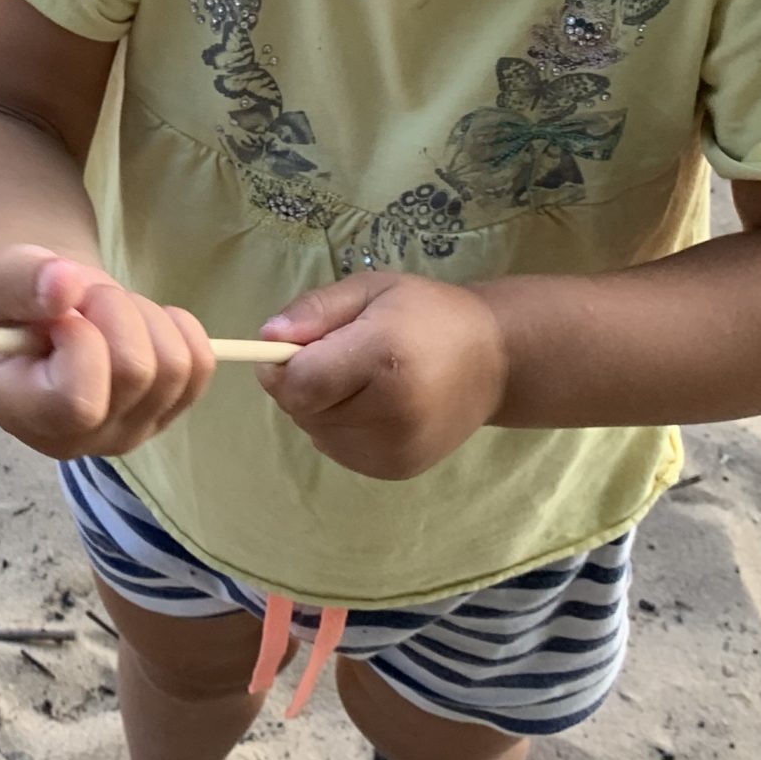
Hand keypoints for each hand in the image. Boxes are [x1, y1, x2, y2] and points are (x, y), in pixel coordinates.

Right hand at [0, 245, 214, 460]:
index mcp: (24, 413)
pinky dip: (177, 326)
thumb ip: (22, 283)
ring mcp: (128, 432)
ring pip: (174, 366)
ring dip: (143, 316)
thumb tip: (66, 286)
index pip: (80, 401)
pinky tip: (138, 322)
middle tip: (82, 301)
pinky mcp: (164, 413)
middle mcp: (79, 440)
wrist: (38, 313)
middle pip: (136, 372)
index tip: (62, 313)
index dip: (83, 342)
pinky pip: (200, 365)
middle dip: (114, 311)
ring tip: (104, 312)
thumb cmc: (10, 302)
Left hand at [258, 268, 508, 479]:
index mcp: (384, 357)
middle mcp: (392, 411)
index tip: (294, 347)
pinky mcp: (399, 469)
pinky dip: (339, 430)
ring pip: (317, 434)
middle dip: (304, 385)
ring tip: (357, 381)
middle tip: (337, 359)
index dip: (282, 367)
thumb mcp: (369, 290)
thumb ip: (315, 310)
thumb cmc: (426, 314)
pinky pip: (338, 451)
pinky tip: (370, 406)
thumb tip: (266, 337)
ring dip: (320, 409)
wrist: (494, 359)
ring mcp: (397, 447)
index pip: (300, 383)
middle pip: (304, 411)